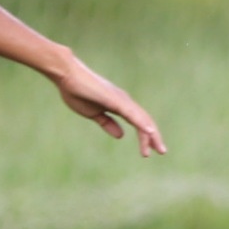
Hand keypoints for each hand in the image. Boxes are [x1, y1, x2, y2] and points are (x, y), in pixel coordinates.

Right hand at [51, 56, 166, 156]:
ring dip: (150, 134)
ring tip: (158, 148)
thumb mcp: (94, 114)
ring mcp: (120, 99)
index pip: (137, 122)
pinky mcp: (114, 99)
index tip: (148, 152)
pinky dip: (141, 123)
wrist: (67, 76)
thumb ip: (107, 123)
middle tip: (162, 152)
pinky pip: (131, 113)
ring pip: (141, 118)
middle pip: (144, 121)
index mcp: (119, 105)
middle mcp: (124, 101)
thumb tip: (121, 135)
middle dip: (153, 137)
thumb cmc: (77, 92)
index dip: (145, 136)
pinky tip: (149, 132)